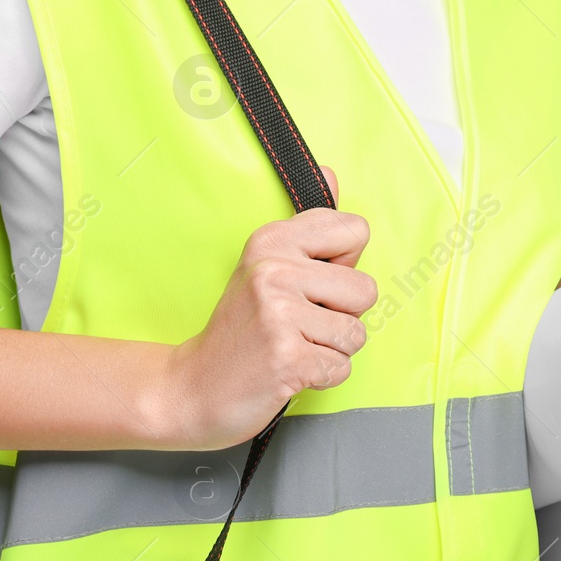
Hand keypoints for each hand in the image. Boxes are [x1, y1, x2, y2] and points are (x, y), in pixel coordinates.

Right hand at [162, 166, 376, 448]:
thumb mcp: (266, 265)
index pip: (356, 230)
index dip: (343, 265)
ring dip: (330, 350)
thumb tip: (331, 174)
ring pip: (356, 334)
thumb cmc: (241, 329)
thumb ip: (310, 228)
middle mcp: (274, 269)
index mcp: (272, 240)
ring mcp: (280, 314)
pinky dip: (320, 377)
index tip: (310, 282)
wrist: (194, 387)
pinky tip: (289, 370)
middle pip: (366, 289)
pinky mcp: (288, 358)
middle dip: (342, 316)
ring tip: (292, 346)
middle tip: (299, 324)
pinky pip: (341, 367)